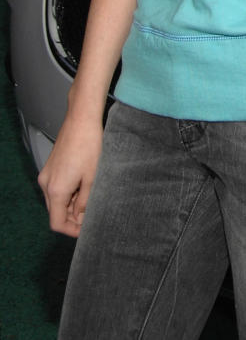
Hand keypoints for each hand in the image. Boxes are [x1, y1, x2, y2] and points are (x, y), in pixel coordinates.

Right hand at [37, 113, 103, 236]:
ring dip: (71, 204)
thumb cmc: (89, 145)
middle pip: (55, 212)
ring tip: (90, 197)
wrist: (81, 120)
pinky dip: (68, 192)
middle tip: (91, 214)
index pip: (56, 222)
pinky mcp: (50, 167)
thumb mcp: (93, 177)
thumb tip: (81, 217)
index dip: (71, 230)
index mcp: (55, 190)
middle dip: (72, 217)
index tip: (85, 230)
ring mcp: (46, 175)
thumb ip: (86, 201)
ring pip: (56, 200)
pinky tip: (84, 185)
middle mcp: (46, 184)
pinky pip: (56, 187)